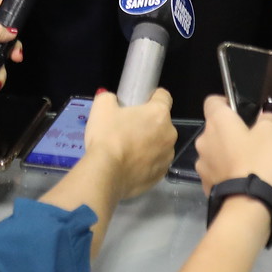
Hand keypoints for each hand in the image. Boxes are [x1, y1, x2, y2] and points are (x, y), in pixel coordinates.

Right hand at [83, 87, 177, 201]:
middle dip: (148, 123)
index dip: (151, 96)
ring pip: (160, 144)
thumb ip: (110, 98)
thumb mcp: (102, 107)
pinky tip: (130, 165)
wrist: (105, 174)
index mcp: (159, 113)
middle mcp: (169, 134)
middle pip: (161, 122)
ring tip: (128, 150)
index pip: (163, 96)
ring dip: (150, 144)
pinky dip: (147, 162)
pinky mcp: (161, 174)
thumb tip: (113, 101)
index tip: (140, 103)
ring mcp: (167, 156)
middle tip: (128, 128)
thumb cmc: (107, 136)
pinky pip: (156, 163)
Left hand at [194, 95, 271, 196]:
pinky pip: (214, 171)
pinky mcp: (204, 184)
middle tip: (250, 140)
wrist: (248, 203)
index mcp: (217, 121)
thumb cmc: (259, 160)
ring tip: (245, 163)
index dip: (224, 103)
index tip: (239, 111)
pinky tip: (239, 180)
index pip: (212, 101)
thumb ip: (268, 117)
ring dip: (224, 153)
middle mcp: (204, 139)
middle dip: (228, 132)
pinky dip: (224, 172)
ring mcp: (201, 164)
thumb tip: (267, 109)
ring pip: (212, 151)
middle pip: (213, 128)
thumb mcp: (271, 134)